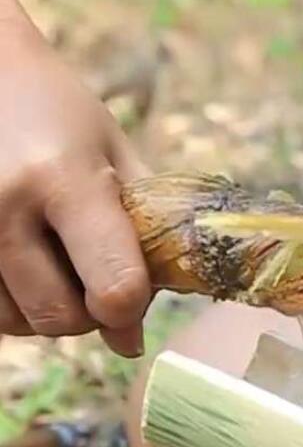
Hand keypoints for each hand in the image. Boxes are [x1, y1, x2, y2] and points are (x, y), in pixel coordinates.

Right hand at [0, 8, 150, 355]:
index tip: (131, 295)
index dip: (130, 308)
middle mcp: (3, 206)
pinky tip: (21, 265)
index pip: (113, 287)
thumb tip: (134, 335)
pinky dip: (9, 303)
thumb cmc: (58, 112)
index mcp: (64, 179)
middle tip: (93, 276)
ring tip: (53, 262)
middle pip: (60, 317)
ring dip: (44, 310)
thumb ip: (143, 236)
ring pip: (15, 323)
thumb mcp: (115, 155)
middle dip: (88, 314)